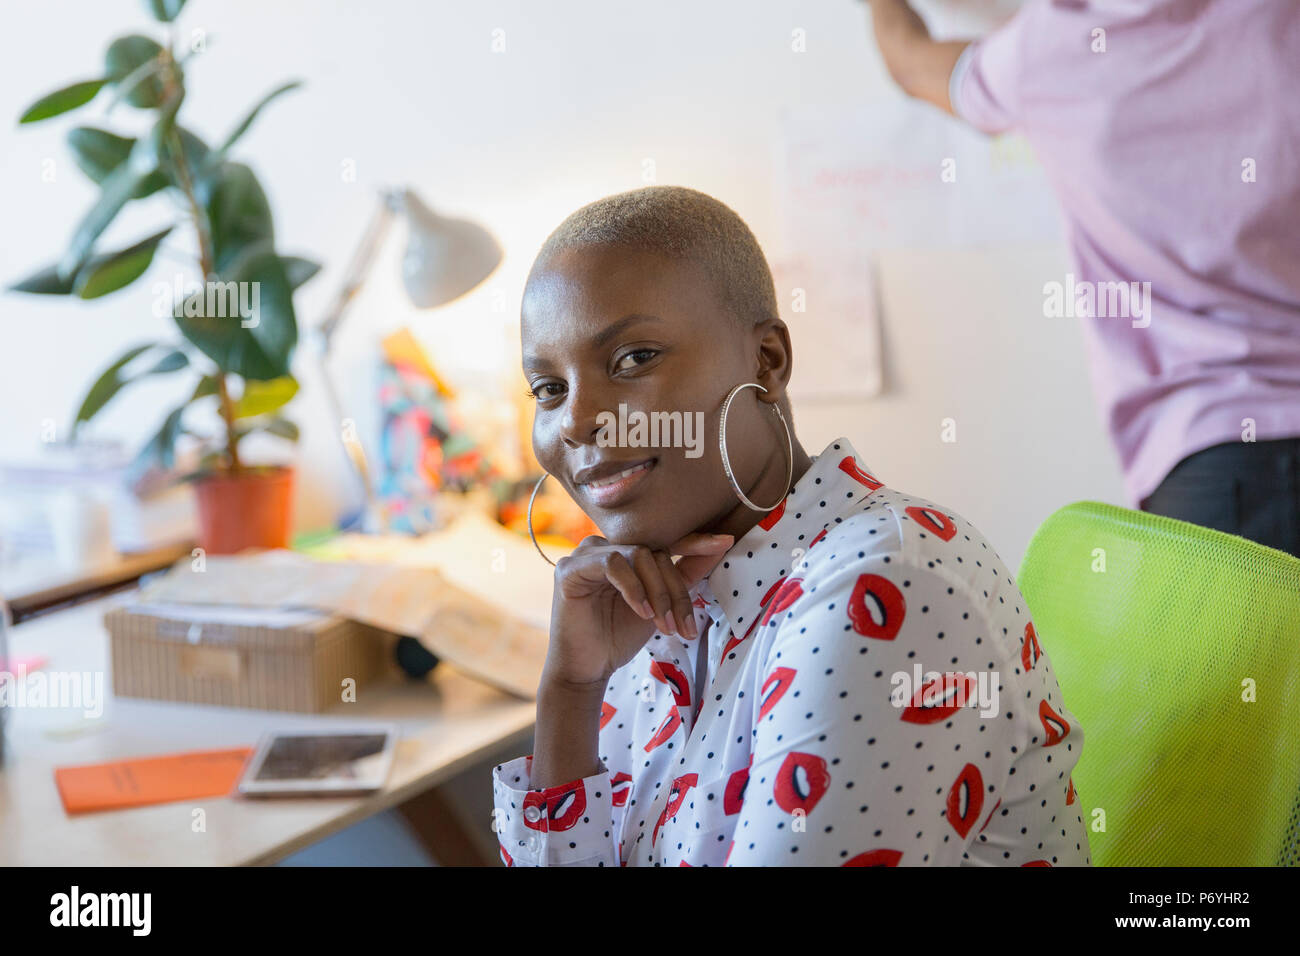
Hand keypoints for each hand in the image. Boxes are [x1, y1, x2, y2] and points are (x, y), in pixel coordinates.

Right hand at [542, 532, 733, 689]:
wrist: (588, 669)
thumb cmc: (619, 636)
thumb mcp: (662, 604)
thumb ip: (686, 574)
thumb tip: (721, 544)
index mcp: (624, 552)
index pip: (664, 542)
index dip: (694, 542)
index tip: (724, 542)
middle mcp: (604, 546)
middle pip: (654, 553)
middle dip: (675, 592)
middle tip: (684, 627)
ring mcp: (585, 554)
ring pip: (638, 555)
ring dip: (658, 592)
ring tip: (663, 625)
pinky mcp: (570, 568)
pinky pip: (611, 563)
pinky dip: (633, 588)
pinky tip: (642, 612)